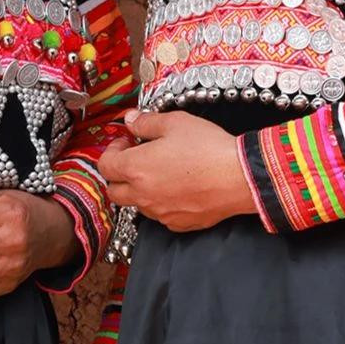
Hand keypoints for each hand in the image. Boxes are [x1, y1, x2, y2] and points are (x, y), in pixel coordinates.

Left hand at [100, 110, 257, 232]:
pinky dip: (162, 202)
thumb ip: (146, 122)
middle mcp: (142, 195)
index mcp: (135, 168)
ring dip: (141, 189)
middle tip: (137, 159)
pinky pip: (161, 215)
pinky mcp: (178, 223)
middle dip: (120, 175)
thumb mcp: (175, 122)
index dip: (112, 151)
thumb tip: (131, 120)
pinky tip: (180, 187)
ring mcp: (160, 213)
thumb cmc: (208, 148)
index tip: (127, 142)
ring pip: (137, 204)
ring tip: (162, 172)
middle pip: (114, 191)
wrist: (240, 178)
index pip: (105, 166)